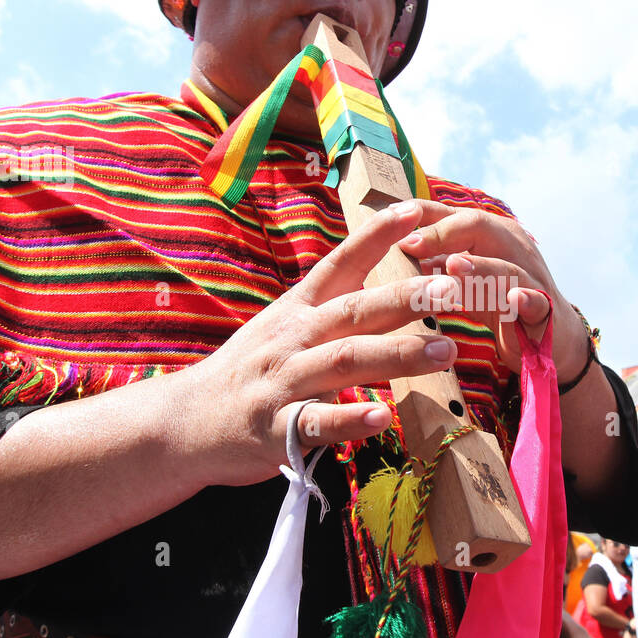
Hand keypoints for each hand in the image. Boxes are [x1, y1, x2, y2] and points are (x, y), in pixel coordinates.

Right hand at [175, 201, 462, 488]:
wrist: (184, 422)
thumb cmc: (250, 374)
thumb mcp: (285, 327)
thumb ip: (332, 308)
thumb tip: (390, 285)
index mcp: (298, 310)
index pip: (341, 263)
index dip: (377, 234)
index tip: (418, 207)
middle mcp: (293, 338)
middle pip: (354, 310)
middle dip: (405, 296)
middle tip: (453, 286)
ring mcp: (283, 382)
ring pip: (344, 361)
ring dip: (398, 354)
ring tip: (446, 350)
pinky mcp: (275, 430)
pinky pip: (315, 424)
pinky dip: (347, 420)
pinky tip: (381, 419)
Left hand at [394, 200, 588, 385]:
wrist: (549, 340)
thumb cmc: (498, 302)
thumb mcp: (463, 279)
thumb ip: (435, 262)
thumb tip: (390, 249)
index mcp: (489, 234)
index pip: (451, 213)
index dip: (421, 213)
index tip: (388, 216)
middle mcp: (511, 247)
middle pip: (479, 226)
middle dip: (443, 233)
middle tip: (411, 244)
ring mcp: (530, 277)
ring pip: (506, 266)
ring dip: (480, 266)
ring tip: (454, 266)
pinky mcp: (545, 311)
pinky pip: (537, 303)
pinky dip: (526, 300)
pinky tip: (514, 299)